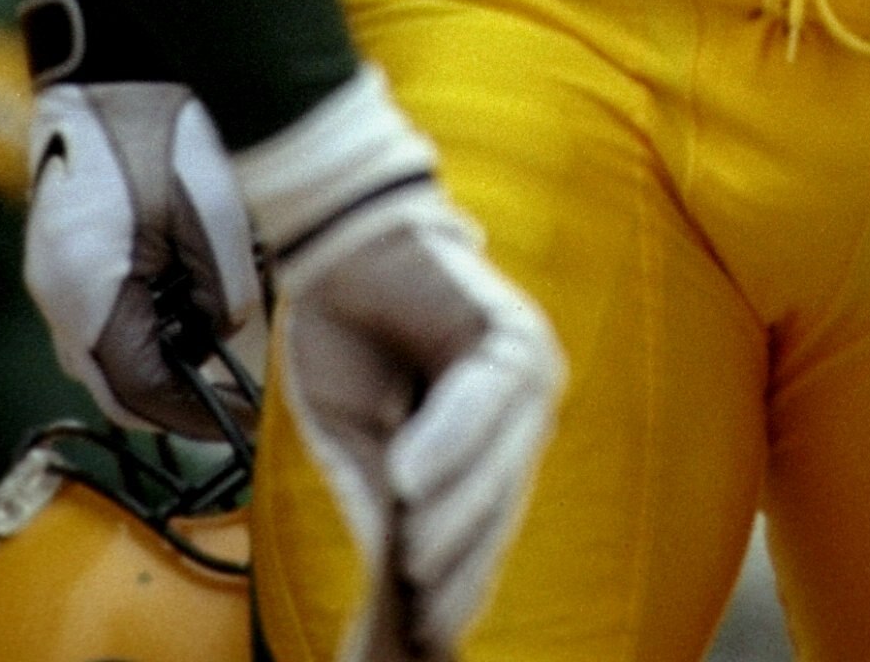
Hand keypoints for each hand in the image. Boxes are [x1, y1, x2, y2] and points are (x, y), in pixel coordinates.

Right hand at [23, 71, 261, 434]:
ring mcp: (54, 264)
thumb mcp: (211, 214)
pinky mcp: (66, 239)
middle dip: (176, 380)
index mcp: (84, 293)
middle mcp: (55, 291)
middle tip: (235, 379)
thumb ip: (222, 292)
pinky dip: (147, 305)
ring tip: (219, 318)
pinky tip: (188, 277)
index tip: (237, 419)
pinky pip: (104, 301)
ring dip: (162, 340)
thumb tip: (231, 337)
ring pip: (111, 339)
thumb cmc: (159, 122)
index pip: (134, 391)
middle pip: (117, 373)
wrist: (112, 49)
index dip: (190, 413)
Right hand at [237, 67, 564, 659]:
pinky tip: (405, 480)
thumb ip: (379, 516)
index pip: (480, 548)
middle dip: (453, 583)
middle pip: (492, 522)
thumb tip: (388, 604)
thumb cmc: (349, 347)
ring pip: (494, 469)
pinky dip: (445, 442)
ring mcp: (528, 376)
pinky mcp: (514, 332)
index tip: (421, 654)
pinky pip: (484, 397)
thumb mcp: (357, 447)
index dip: (452, 601)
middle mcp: (523, 419)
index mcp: (489, 455)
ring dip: (451, 522)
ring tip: (406, 569)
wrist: (341, 248)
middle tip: (414, 633)